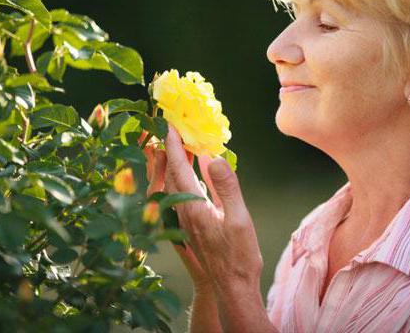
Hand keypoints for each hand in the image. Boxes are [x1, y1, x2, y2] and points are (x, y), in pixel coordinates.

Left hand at [163, 125, 263, 294]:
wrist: (232, 286)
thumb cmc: (238, 255)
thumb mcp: (239, 218)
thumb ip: (226, 186)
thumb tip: (213, 157)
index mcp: (193, 207)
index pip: (180, 167)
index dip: (174, 144)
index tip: (170, 123)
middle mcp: (183, 211)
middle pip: (172, 173)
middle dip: (171, 148)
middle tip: (175, 127)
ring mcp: (185, 219)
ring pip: (175, 183)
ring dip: (177, 162)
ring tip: (184, 143)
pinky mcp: (191, 225)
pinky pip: (182, 193)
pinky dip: (185, 176)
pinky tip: (195, 172)